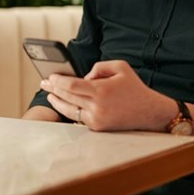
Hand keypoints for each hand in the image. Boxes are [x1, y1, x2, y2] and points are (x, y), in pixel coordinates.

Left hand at [41, 60, 174, 131]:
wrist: (148, 112)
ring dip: (57, 101)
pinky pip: (79, 117)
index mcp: (101, 91)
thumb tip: (84, 77)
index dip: (58, 81)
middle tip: (44, 83)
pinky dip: (70, 109)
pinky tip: (62, 103)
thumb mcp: (120, 67)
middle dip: (53, 89)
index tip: (51, 76)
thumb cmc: (134, 88)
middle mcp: (97, 107)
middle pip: (67, 97)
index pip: (72, 85)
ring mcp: (96, 119)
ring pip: (69, 110)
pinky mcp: (98, 127)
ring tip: (49, 94)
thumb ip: (99, 67)